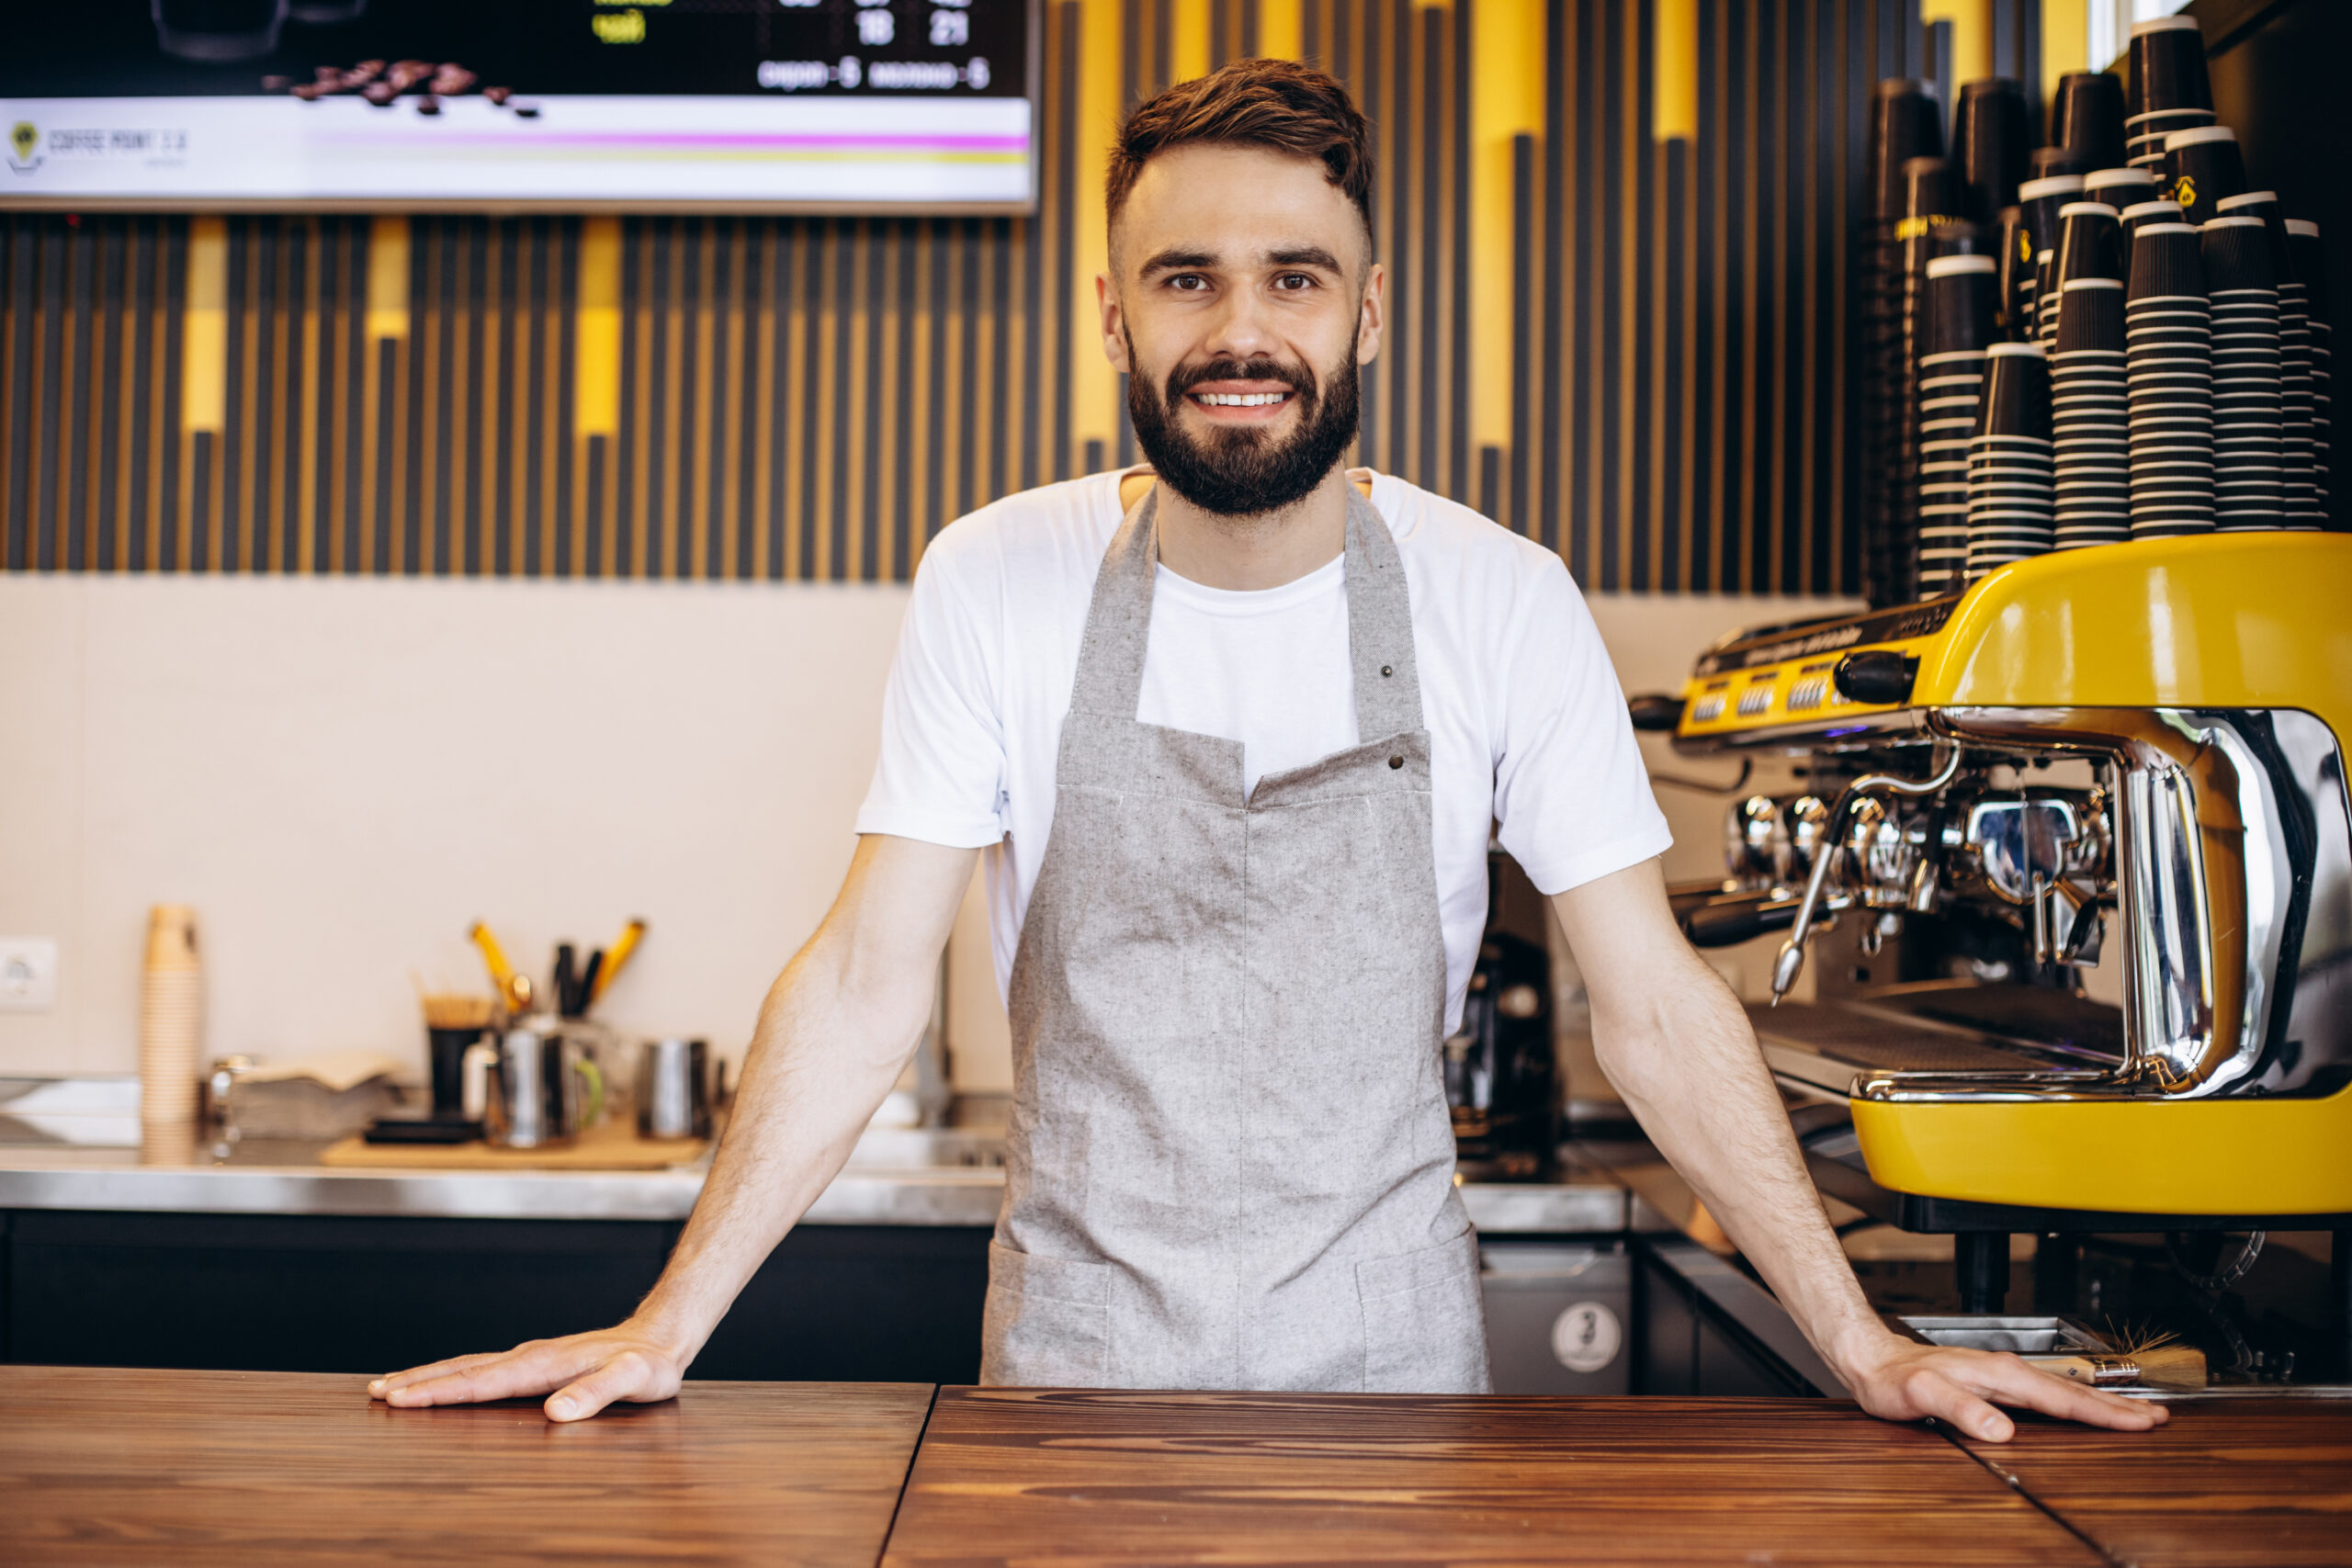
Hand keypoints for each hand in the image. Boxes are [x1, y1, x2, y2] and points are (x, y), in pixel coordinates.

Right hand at [368, 1322, 686, 1422]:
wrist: (662, 1335)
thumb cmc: (651, 1364)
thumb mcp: (633, 1381)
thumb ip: (597, 1394)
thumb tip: (556, 1413)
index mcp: (544, 1364)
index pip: (481, 1382)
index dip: (439, 1393)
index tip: (398, 1399)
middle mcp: (530, 1356)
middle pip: (463, 1370)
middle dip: (417, 1382)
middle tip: (373, 1393)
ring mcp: (531, 1356)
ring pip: (468, 1365)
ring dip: (428, 1375)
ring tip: (388, 1385)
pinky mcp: (535, 1360)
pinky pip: (483, 1366)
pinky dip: (453, 1373)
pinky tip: (442, 1381)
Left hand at [1837, 1329, 2169, 1441]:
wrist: (1873, 1361)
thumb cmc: (1893, 1379)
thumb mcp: (1922, 1395)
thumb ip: (1960, 1409)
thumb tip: (2002, 1430)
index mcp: (1999, 1375)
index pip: (2062, 1398)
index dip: (2103, 1413)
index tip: (2140, 1422)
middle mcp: (2006, 1371)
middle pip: (2073, 1391)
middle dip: (2118, 1407)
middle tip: (2159, 1419)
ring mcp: (2002, 1374)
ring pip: (2064, 1389)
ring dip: (2102, 1402)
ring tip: (2138, 1414)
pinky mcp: (1995, 1381)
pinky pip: (2047, 1392)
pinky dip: (2075, 1400)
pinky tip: (2083, 1409)